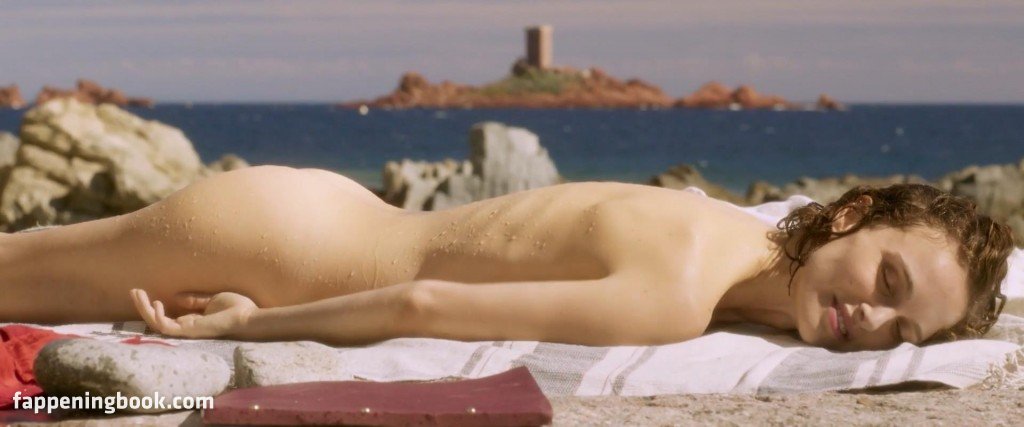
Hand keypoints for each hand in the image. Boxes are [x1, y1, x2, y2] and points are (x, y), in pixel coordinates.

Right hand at [130, 289, 257, 338]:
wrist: (249, 315)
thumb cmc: (237, 308)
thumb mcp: (212, 300)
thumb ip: (195, 300)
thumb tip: (175, 297)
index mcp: (192, 321)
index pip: (165, 318)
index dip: (152, 306)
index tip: (143, 292)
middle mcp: (187, 328)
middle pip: (157, 321)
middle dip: (142, 307)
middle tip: (133, 291)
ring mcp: (187, 331)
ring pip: (157, 324)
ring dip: (144, 309)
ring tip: (137, 294)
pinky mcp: (189, 332)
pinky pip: (166, 328)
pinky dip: (158, 317)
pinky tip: (157, 302)